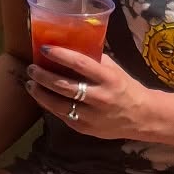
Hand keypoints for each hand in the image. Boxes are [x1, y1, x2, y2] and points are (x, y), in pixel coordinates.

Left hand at [26, 46, 155, 140]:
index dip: (60, 55)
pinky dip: (49, 106)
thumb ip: (93, 59)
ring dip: (40, 93)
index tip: (44, 48)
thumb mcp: (113, 70)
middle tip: (31, 68)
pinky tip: (41, 97)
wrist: (143, 117)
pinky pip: (62, 116)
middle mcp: (100, 98)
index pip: (80, 64)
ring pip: (59, 104)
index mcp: (109, 79)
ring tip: (30, 83)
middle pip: (64, 86)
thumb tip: (67, 45)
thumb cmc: (125, 87)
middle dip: (43, 76)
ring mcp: (92, 116)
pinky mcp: (86, 129)